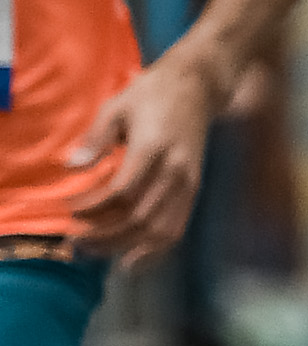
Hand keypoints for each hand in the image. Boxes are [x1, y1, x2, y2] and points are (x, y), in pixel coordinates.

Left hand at [65, 53, 221, 265]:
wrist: (198, 86)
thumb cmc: (152, 93)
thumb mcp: (117, 106)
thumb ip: (95, 139)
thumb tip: (71, 166)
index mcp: (153, 148)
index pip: (121, 192)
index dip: (93, 208)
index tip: (70, 210)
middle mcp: (174, 170)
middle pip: (139, 217)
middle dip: (104, 235)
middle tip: (75, 241)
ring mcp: (188, 182)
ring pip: (158, 229)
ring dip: (124, 246)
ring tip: (96, 252)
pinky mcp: (194, 189)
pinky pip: (176, 228)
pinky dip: (154, 249)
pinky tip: (132, 259)